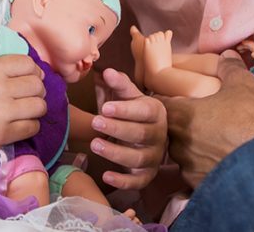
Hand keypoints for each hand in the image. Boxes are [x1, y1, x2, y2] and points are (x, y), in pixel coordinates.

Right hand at [0, 54, 45, 156]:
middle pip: (37, 85)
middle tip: (28, 95)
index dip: (33, 71)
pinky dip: (30, 125)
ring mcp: (1, 113)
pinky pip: (33, 127)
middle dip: (36, 90)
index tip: (29, 77)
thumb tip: (27, 63)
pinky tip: (20, 123)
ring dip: (35, 108)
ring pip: (39, 106)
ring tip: (26, 109)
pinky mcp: (3, 134)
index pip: (29, 64)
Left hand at [89, 67, 166, 189]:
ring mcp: (154, 157)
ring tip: (94, 144)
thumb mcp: (129, 96)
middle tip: (95, 122)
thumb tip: (108, 72)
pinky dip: (123, 182)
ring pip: (138, 158)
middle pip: (140, 134)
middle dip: (117, 129)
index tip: (105, 107)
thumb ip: (119, 85)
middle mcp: (159, 136)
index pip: (144, 111)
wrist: (147, 133)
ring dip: (116, 153)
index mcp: (156, 113)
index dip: (125, 110)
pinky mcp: (147, 175)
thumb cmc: (135, 112)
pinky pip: (138, 182)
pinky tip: (106, 176)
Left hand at [160, 50, 253, 187]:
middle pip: (168, 131)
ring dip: (192, 148)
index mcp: (182, 115)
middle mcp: (179, 143)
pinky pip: (196, 174)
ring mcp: (189, 167)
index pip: (158, 105)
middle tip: (199, 121)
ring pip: (182, 155)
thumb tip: (227, 55)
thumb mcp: (243, 83)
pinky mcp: (202, 186)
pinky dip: (205, 168)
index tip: (175, 99)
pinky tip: (221, 161)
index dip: (164, 101)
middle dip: (180, 125)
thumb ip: (229, 66)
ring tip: (213, 142)